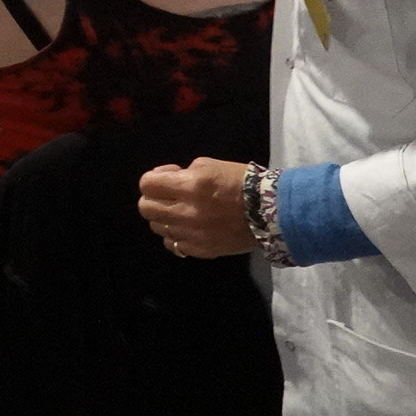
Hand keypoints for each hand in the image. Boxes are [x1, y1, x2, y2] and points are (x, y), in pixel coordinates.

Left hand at [137, 158, 256, 258]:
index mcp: (190, 186)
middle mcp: (187, 212)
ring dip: (165, 217)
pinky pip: (173, 245)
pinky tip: (189, 228)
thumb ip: (182, 173)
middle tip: (169, 195)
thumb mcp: (210, 165)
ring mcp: (192, 235)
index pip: (147, 184)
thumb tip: (165, 181)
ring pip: (157, 227)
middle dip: (153, 198)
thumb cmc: (241, 183)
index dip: (153, 179)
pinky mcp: (200, 250)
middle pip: (146, 208)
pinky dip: (177, 235)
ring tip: (182, 212)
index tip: (168, 178)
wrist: (269, 212)